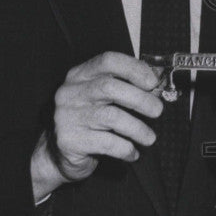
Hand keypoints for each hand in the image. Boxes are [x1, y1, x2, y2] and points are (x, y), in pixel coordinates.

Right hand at [31, 51, 162, 200]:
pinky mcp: (69, 140)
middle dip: (140, 99)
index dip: (134, 68)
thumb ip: (125, 87)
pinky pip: (106, 143)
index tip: (153, 82)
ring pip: (111, 117)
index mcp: (80, 75)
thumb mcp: (103, 99)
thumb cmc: (89, 122)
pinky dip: (125, 148)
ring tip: (150, 138)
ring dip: (137, 128)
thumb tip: (157, 85)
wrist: (58, 155)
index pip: (108, 61)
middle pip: (109, 87)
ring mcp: (67, 116)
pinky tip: (133, 153)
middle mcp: (70, 92)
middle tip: (157, 110)